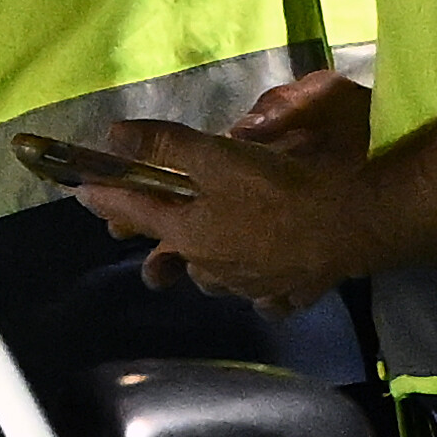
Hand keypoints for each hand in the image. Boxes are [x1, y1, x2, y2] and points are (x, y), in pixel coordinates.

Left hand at [64, 71, 375, 307]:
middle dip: (157, 247)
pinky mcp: (292, 291)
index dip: (107, 197)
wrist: (355, 222)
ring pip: (217, 278)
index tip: (81, 192)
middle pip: (175, 256)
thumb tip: (113, 137)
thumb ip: (166, 147)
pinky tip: (263, 287)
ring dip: (206, 267)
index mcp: (190, 232)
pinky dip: (260, 292)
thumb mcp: (218, 157)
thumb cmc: (282, 186)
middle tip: (145, 236)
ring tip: (204, 257)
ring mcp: (252, 284)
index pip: (137, 211)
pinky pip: (268, 299)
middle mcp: (214, 266)